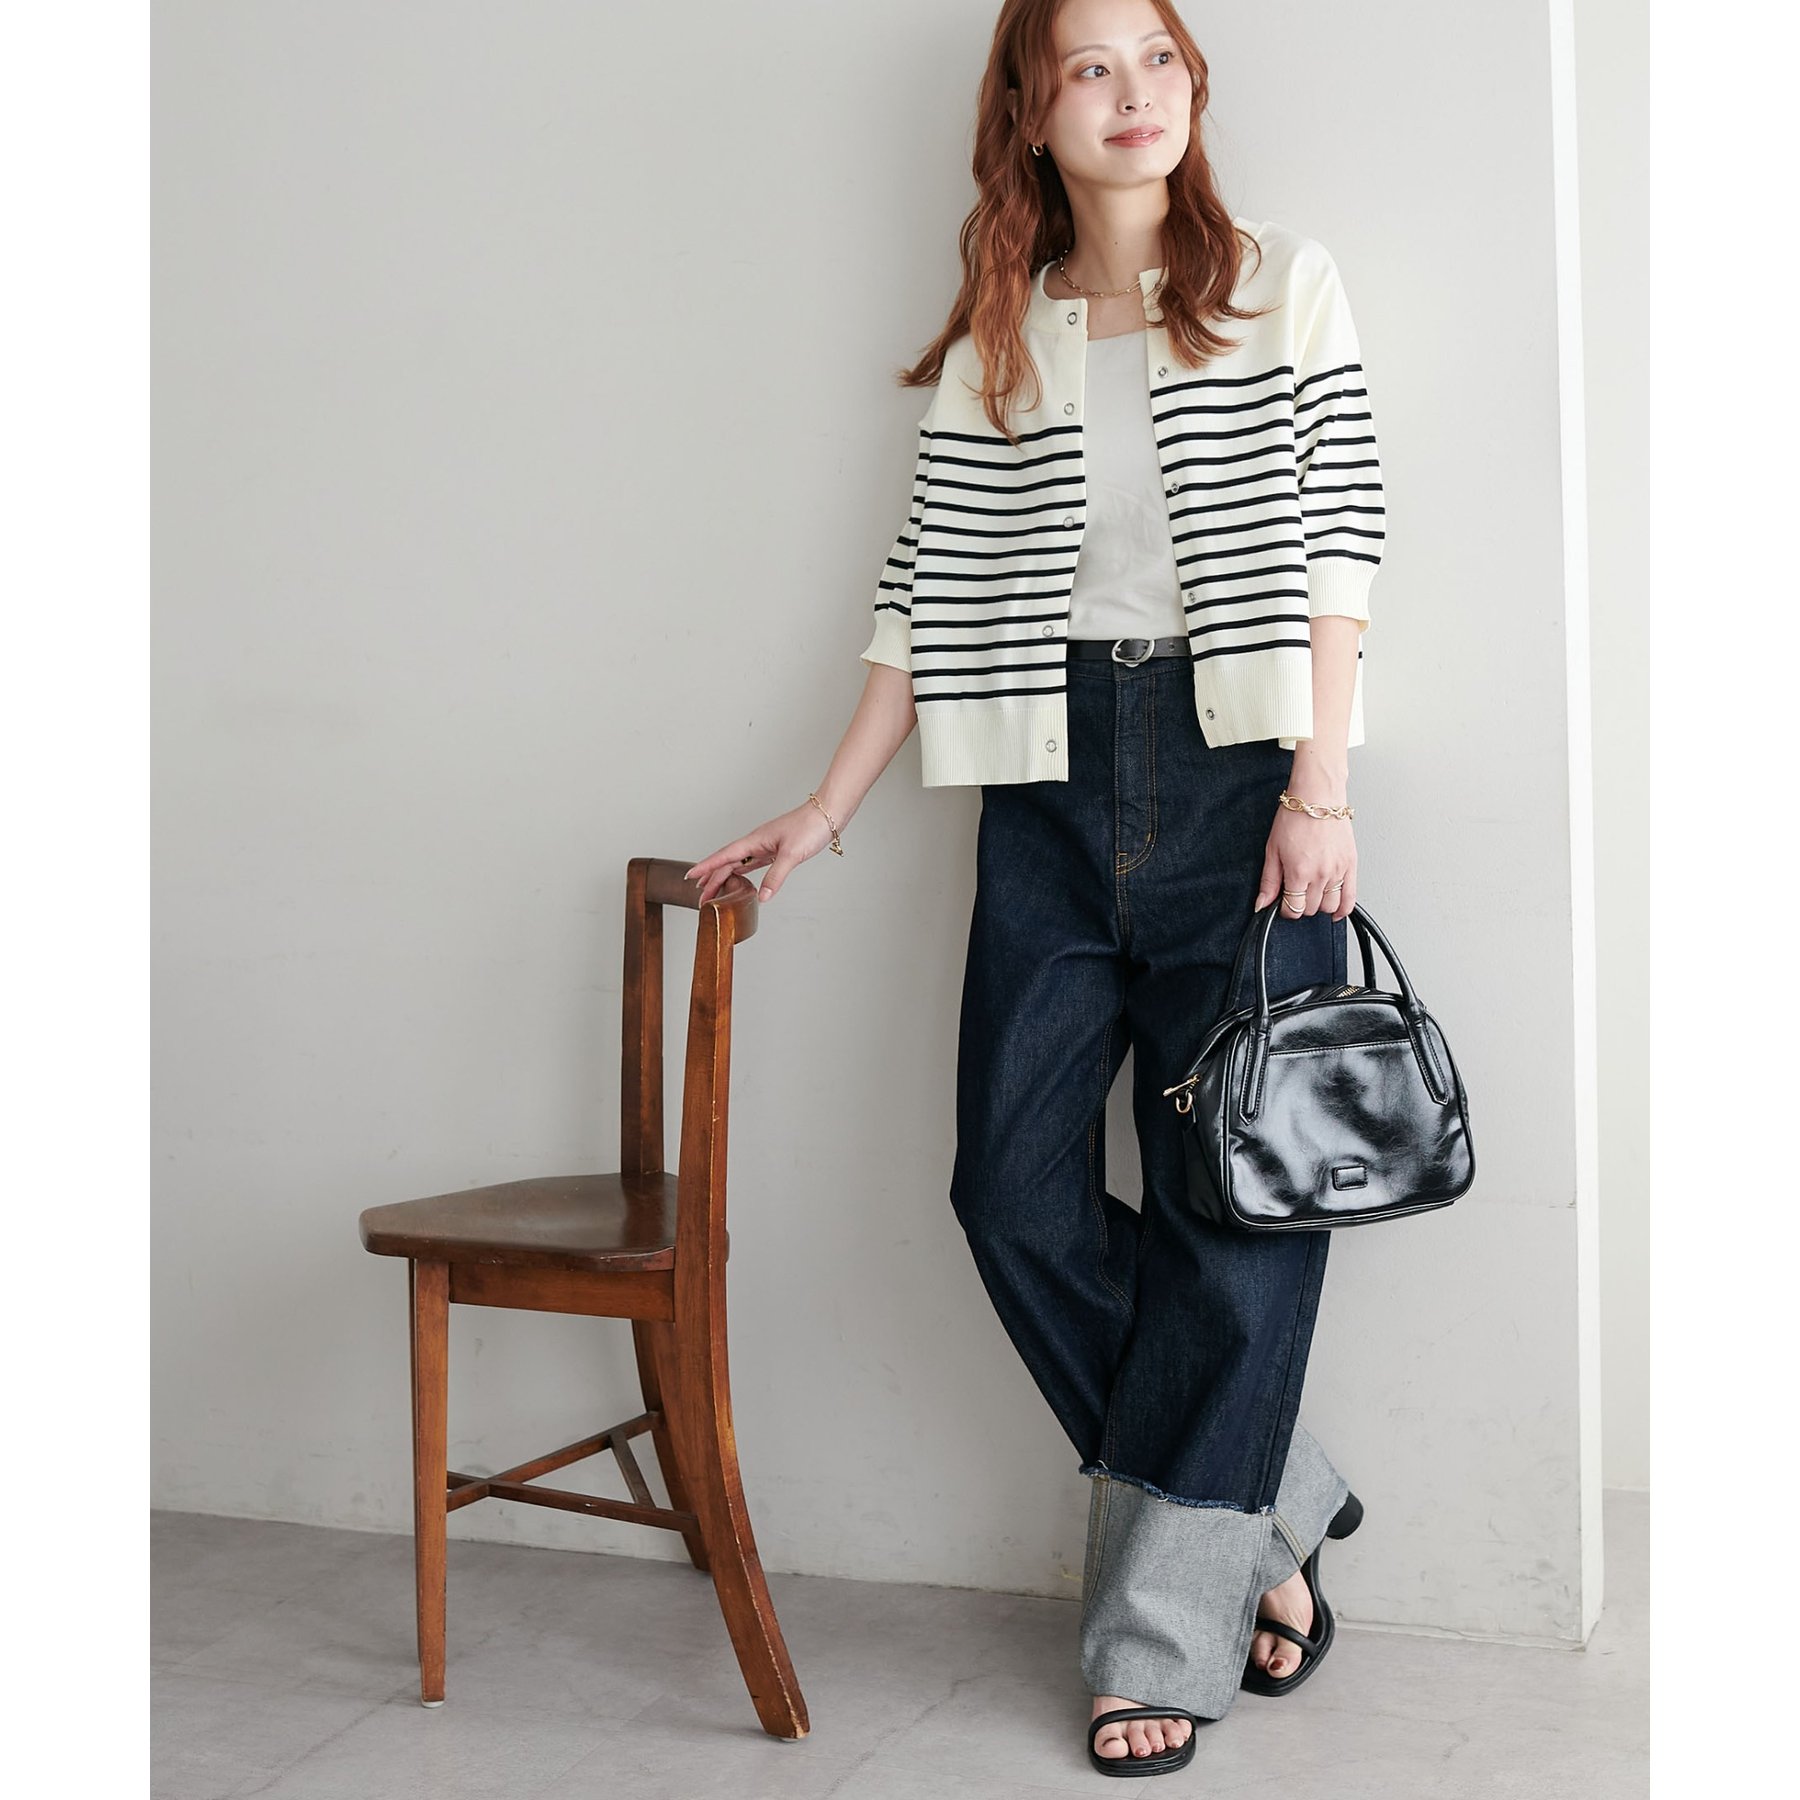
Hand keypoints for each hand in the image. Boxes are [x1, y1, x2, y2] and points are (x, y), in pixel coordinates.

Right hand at [682, 802, 837, 904]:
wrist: (828, 815)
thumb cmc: (810, 827)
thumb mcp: (792, 854)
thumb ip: (776, 876)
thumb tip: (761, 897)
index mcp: (754, 841)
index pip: (723, 856)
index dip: (706, 867)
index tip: (690, 877)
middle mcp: (755, 843)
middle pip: (727, 863)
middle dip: (711, 879)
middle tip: (700, 898)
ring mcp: (764, 846)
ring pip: (737, 864)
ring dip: (723, 877)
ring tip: (712, 890)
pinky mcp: (775, 850)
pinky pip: (752, 863)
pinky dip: (742, 873)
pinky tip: (739, 880)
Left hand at [1254, 807, 1356, 920]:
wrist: (1318, 796)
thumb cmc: (1294, 817)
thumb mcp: (1272, 850)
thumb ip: (1269, 881)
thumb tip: (1261, 905)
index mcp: (1299, 871)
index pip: (1293, 908)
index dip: (1285, 909)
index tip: (1283, 902)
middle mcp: (1320, 874)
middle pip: (1310, 909)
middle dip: (1300, 905)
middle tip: (1295, 893)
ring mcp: (1338, 871)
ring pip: (1330, 906)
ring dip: (1319, 906)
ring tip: (1312, 895)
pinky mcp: (1351, 865)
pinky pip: (1350, 897)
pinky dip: (1343, 909)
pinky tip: (1334, 912)